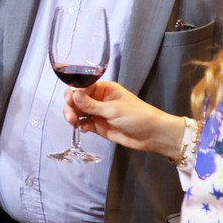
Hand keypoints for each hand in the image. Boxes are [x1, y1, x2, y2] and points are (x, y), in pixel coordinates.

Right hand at [62, 80, 188, 156]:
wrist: (152, 135)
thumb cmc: (138, 116)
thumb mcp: (113, 109)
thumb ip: (91, 104)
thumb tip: (73, 94)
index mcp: (104, 89)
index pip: (82, 87)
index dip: (73, 94)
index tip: (69, 102)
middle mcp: (99, 99)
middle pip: (77, 100)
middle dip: (71, 107)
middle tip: (71, 118)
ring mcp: (99, 113)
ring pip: (79, 112)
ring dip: (73, 117)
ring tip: (74, 123)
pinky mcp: (99, 126)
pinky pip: (84, 123)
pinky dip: (80, 126)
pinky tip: (83, 129)